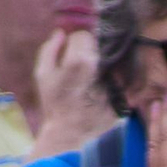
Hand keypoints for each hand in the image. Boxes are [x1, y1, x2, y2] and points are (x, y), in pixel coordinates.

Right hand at [30, 29, 110, 155]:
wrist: (69, 134)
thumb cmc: (54, 103)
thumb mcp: (43, 74)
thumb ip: (50, 49)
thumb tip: (61, 33)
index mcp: (79, 61)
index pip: (84, 36)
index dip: (76, 42)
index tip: (72, 52)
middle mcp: (100, 69)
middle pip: (100, 46)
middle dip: (91, 52)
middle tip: (84, 65)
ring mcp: (114, 82)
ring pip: (113, 61)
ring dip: (105, 64)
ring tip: (93, 76)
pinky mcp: (123, 96)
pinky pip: (121, 80)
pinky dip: (115, 79)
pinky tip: (103, 87)